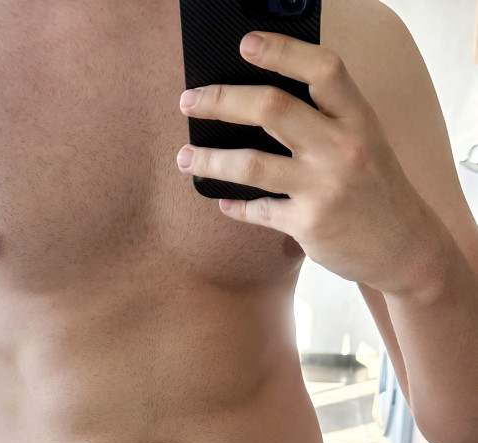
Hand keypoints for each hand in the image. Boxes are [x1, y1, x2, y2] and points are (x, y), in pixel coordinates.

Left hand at [176, 30, 445, 294]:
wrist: (406, 249)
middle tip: (190, 101)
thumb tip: (259, 104)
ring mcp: (323, 187)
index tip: (246, 44)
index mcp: (357, 118)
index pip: (322, 69)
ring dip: (209, 159)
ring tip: (185, 157)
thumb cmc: (376, 190)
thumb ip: (327, 120)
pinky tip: (223, 201)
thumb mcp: (365, 142)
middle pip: (271, 108)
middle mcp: (341, 147)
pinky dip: (234, 206)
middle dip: (221, 100)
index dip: (282, 51)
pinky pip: (258, 210)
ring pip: (250, 164)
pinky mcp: (308, 224)